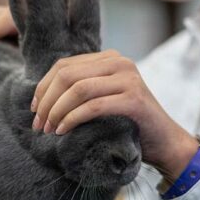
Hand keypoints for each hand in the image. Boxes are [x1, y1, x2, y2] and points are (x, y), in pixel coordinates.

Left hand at [30, 50, 198, 182]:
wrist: (164, 141)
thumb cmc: (128, 122)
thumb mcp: (104, 97)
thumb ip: (83, 88)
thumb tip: (42, 96)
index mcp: (109, 58)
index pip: (64, 65)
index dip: (43, 87)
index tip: (35, 109)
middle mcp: (119, 62)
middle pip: (67, 75)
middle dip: (47, 101)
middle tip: (39, 124)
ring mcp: (128, 79)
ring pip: (78, 89)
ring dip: (57, 111)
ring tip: (49, 130)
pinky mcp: (134, 99)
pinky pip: (93, 106)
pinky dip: (72, 119)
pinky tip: (63, 131)